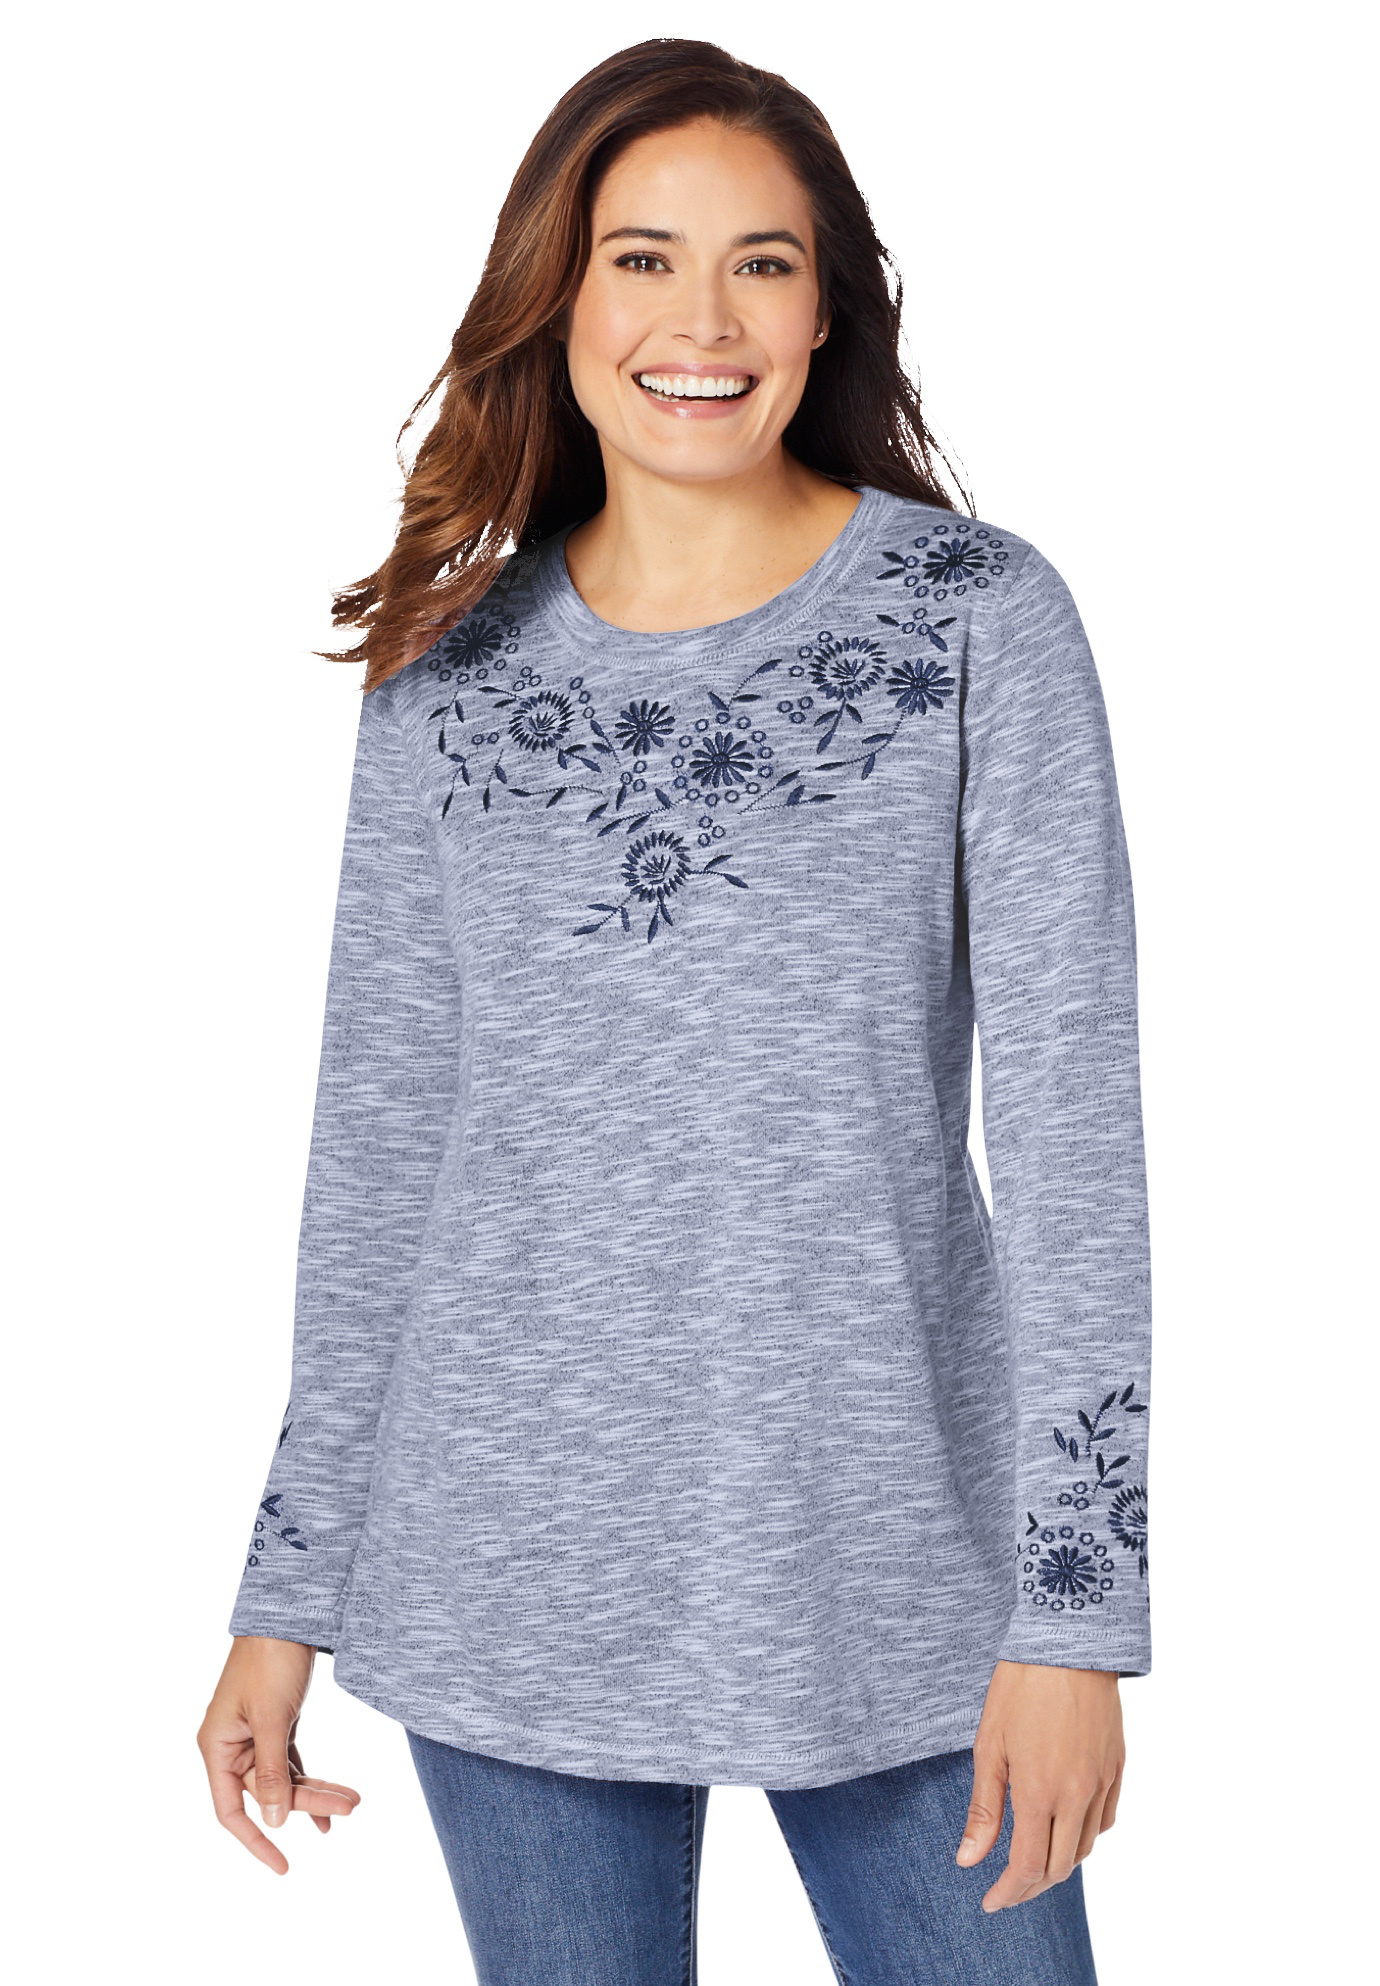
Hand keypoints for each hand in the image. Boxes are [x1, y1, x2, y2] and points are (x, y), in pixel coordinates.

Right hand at [197, 1636, 360, 1873]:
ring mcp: (254, 1735)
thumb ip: (272, 1773)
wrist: (288, 1613)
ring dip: (316, 1790)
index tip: (282, 1866)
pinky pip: (291, 1762)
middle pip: (267, 1792)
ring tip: (353, 1802)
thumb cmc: (270, 1661)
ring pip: (283, 1778)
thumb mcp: (272, 1719)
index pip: (230, 1810)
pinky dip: (311, 1777)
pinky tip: (336, 1798)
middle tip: (350, 1808)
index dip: (254, 1841)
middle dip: (306, 1802)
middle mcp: (231, 1744)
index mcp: (217, 1746)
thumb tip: (272, 1821)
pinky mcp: (276, 1723)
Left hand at [956, 1659, 1123, 1911]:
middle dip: (1031, 1886)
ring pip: (1084, 1848)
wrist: (1069, 1641)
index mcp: (1039, 1792)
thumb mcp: (989, 1744)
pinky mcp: (1117, 1768)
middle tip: (1006, 1888)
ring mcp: (1102, 1783)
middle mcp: (1077, 1796)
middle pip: (1058, 1867)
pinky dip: (1084, 1837)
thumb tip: (969, 1860)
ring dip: (1058, 1864)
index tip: (990, 1902)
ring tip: (1032, 1861)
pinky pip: (1105, 1820)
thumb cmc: (1021, 1686)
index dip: (1008, 1892)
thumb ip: (984, 1808)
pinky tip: (1065, 1828)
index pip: (1027, 1866)